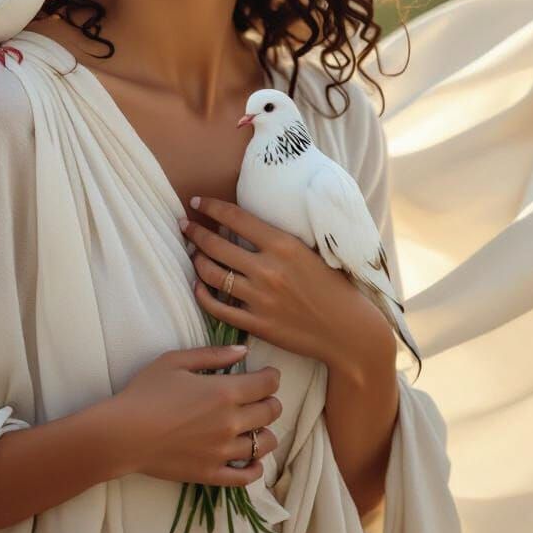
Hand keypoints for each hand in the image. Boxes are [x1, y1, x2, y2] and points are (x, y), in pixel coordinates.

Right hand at [111, 345, 282, 485]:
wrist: (124, 433)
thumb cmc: (146, 392)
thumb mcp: (176, 361)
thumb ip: (212, 354)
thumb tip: (242, 350)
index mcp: (224, 392)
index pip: (267, 384)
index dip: (272, 376)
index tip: (268, 374)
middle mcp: (230, 422)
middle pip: (271, 412)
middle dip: (272, 401)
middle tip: (262, 397)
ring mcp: (223, 451)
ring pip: (265, 444)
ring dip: (266, 432)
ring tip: (256, 426)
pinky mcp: (211, 473)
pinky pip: (247, 476)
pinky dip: (256, 467)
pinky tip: (252, 458)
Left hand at [180, 197, 381, 371]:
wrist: (348, 331)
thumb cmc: (333, 287)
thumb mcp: (308, 252)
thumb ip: (277, 239)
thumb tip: (245, 223)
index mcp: (283, 245)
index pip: (235, 217)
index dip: (211, 207)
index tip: (197, 201)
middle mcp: (268, 269)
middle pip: (216, 245)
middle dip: (194, 232)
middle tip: (184, 225)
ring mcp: (260, 298)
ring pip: (211, 274)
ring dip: (196, 261)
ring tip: (193, 253)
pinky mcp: (256, 324)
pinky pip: (217, 307)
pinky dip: (202, 293)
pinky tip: (198, 284)